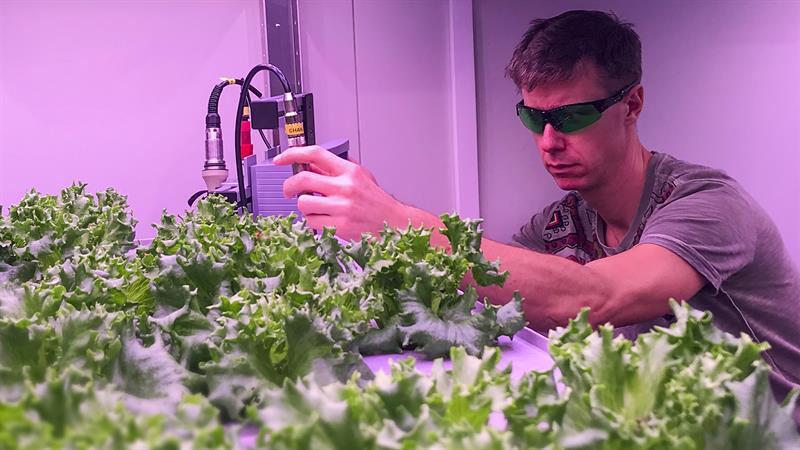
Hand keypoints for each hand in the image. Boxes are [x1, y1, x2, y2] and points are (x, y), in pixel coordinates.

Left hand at [273, 145, 410, 239]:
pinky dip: (312, 222)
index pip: (315, 154)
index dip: (293, 154)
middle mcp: (345, 187)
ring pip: (303, 203)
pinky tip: (323, 220)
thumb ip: (337, 169)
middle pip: (302, 180)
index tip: (281, 159)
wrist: (394, 222)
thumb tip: (310, 163)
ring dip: (304, 207)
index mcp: (349, 171)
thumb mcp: (361, 177)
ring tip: (314, 208)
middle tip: (288, 190)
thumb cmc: (377, 201)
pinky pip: (311, 222)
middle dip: (289, 186)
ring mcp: (341, 207)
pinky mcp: (339, 226)